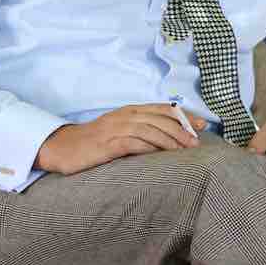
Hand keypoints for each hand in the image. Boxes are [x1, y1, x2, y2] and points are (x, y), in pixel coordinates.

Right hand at [35, 103, 206, 174]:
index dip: (185, 116)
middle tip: (196, 143)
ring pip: (151, 130)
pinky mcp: (108, 144)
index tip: (202, 125)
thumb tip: (170, 138)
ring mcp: (116, 128)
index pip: (164, 109)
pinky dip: (150, 148)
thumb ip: (143, 130)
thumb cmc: (95, 142)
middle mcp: (126, 116)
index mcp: (131, 111)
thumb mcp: (121, 130)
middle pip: (162, 119)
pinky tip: (161, 155)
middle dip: (182, 130)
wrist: (63, 148)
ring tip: (185, 151)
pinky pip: (134, 143)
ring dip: (171, 140)